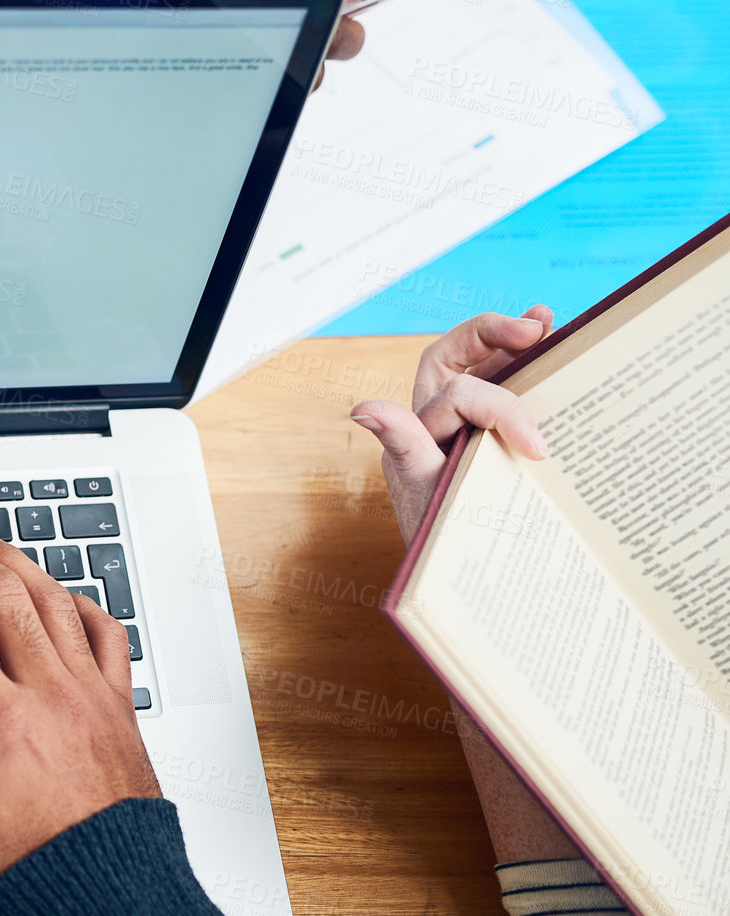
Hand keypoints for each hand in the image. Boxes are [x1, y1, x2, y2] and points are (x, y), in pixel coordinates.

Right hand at [0, 520, 157, 901]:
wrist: (117, 908)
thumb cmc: (37, 879)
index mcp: (1, 722)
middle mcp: (51, 694)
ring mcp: (91, 694)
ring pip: (51, 597)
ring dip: (9, 558)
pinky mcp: (119, 707)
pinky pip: (104, 631)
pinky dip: (74, 600)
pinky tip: (54, 591)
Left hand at [351, 306, 553, 543]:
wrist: (475, 593)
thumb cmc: (448, 552)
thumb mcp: (427, 503)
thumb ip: (404, 450)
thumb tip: (363, 408)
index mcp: (417, 439)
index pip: (457, 395)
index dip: (501, 409)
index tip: (538, 448)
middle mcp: (434, 427)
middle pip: (453, 359)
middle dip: (490, 334)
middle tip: (537, 325)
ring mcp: (462, 432)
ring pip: (479, 370)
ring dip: (509, 342)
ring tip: (545, 321)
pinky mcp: (490, 443)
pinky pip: (504, 396)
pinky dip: (527, 374)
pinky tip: (552, 354)